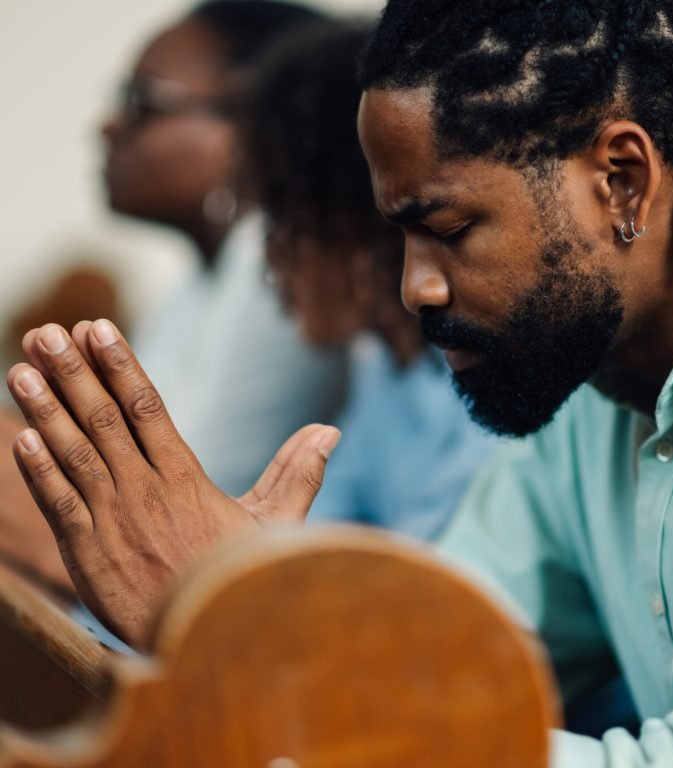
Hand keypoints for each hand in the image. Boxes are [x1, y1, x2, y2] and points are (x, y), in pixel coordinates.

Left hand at [7, 320, 339, 647]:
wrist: (211, 642)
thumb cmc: (242, 577)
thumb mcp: (276, 524)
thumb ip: (298, 472)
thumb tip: (329, 431)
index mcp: (186, 479)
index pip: (148, 409)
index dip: (121, 367)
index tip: (98, 330)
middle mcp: (146, 491)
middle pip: (105, 421)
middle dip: (73, 373)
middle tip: (47, 333)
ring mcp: (113, 520)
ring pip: (75, 454)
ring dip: (46, 410)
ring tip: (22, 368)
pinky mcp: (88, 553)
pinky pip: (59, 504)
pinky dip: (38, 471)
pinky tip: (21, 437)